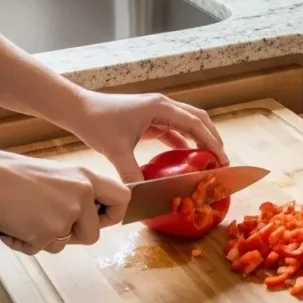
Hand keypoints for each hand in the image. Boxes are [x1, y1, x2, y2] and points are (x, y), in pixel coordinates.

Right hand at [0, 149, 129, 255]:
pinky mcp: (47, 234)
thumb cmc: (15, 175)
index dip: (113, 215)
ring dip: (45, 239)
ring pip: (63, 245)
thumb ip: (75, 192)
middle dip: (73, 237)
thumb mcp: (57, 175)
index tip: (100, 220)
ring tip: (25, 218)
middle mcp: (82, 196)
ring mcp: (66, 216)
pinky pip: (39, 249)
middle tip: (52, 227)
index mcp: (87, 178)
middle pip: (93, 235)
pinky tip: (13, 225)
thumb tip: (85, 215)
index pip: (122, 198)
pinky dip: (24, 243)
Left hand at [66, 91, 228, 182]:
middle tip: (222, 161)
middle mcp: (163, 105)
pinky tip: (187, 158)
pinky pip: (174, 129)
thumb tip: (142, 197)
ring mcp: (157, 110)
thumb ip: (132, 174)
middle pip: (198, 119)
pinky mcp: (149, 118)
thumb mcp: (116, 151)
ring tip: (209, 160)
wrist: (79, 109)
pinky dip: (183, 142)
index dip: (212, 142)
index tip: (223, 160)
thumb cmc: (97, 123)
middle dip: (213, 138)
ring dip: (200, 139)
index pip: (196, 124)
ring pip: (188, 123)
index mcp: (160, 108)